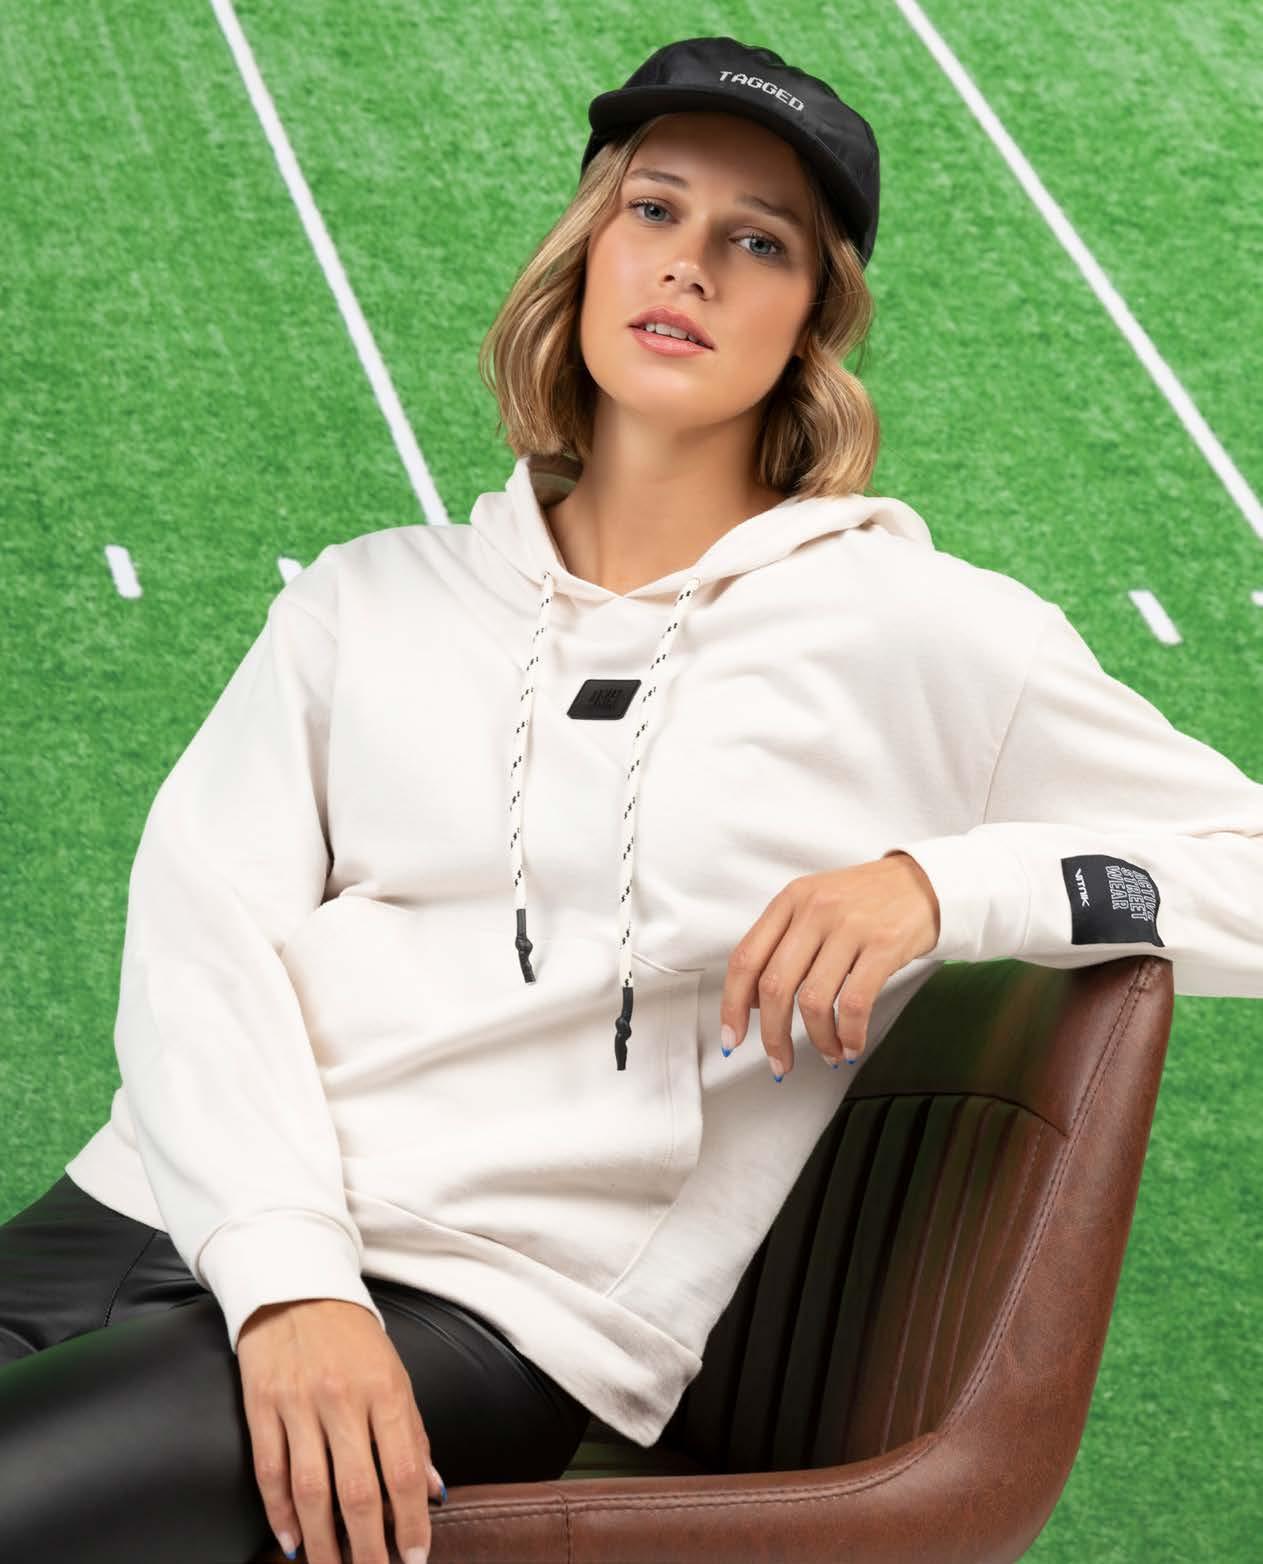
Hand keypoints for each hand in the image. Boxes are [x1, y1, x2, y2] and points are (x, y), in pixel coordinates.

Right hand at [237, 1297, 443, 1563]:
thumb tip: (433, 1493)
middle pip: (358, 1491)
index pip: (404, 1469)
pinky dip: (280, 1514)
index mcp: (384, 1389)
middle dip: (369, 1549)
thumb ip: (413, 1433)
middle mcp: (342, 1399)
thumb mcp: (395, 1375)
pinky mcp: (261, 1407)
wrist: (297, 1287)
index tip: (416, 1558)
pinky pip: (271, 1472)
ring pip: (311, 1491)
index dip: (412, 1522)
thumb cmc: (354, 1338)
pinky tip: (293, 1543)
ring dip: (324, 1544)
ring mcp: (298, 1405)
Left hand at [720, 853, 940, 1076]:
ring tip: (828, 1053)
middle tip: (780, 1062)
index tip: (733, 1037)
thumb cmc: (865, 900)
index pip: (745, 958)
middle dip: (773, 1036)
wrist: (922, 883)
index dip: (732, 1005)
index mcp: (790, 901)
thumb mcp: (814, 906)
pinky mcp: (884, 945)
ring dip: (817, 1040)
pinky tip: (851, 1044)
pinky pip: (855, 1004)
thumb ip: (782, 944)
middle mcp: (814, 910)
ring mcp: (849, 926)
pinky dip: (849, 1034)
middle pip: (774, 986)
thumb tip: (753, 1003)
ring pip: (813, 1000)